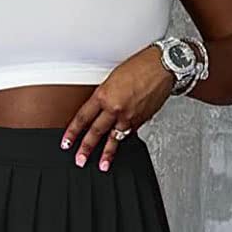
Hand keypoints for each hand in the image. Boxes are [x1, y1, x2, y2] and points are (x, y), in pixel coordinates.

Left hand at [61, 45, 173, 170]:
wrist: (164, 67)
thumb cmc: (141, 65)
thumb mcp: (114, 77)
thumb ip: (105, 94)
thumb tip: (99, 108)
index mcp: (104, 94)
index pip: (83, 118)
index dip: (72, 132)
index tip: (67, 142)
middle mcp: (115, 108)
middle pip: (95, 132)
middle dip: (86, 149)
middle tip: (80, 160)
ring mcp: (129, 116)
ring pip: (114, 139)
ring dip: (106, 154)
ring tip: (102, 166)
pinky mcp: (142, 120)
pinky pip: (129, 133)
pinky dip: (123, 140)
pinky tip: (120, 146)